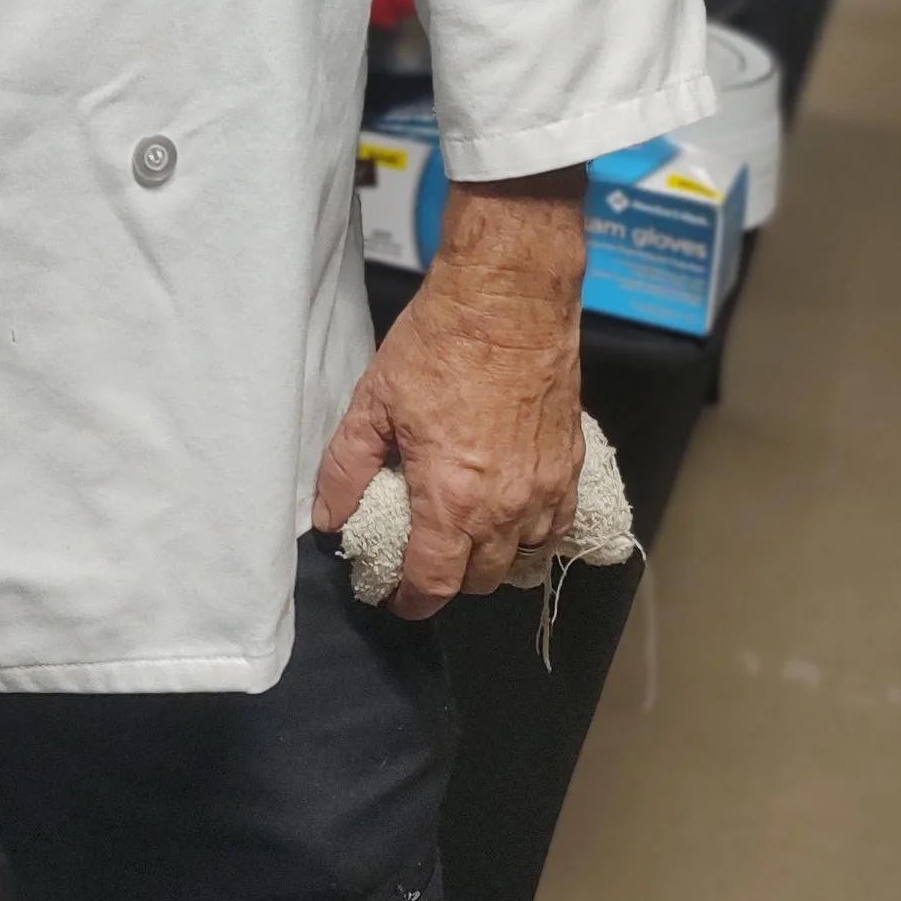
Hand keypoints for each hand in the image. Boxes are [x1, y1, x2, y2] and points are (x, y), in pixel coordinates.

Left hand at [314, 169, 584, 619]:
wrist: (510, 300)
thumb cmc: (438, 345)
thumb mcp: (373, 403)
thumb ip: (346, 469)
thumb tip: (328, 519)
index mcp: (452, 499)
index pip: (435, 583)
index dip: (410, 601)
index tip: (395, 598)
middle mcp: (506, 507)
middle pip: (480, 580)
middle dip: (448, 582)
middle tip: (422, 562)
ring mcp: (546, 489)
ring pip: (521, 558)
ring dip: (491, 562)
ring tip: (464, 542)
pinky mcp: (571, 465)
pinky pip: (557, 526)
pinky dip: (532, 535)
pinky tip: (510, 519)